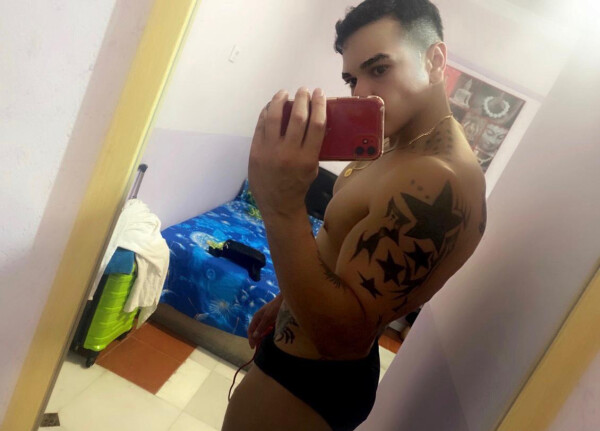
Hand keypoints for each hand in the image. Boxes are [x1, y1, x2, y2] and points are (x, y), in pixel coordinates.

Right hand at [247, 296, 282, 348]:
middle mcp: (260, 318)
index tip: (253, 348)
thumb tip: (254, 337)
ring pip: (262, 330)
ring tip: (264, 344)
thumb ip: (261, 327)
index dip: (251, 339)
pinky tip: (271, 336)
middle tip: (259, 348)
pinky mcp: (272, 319)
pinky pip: (268, 328)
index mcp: (256, 317)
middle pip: (256, 331)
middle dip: (256, 339)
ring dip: (262, 337)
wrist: (285, 299)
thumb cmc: (276, 307)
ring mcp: (266, 319)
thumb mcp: (268, 318)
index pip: (250, 330)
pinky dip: (268, 333)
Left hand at [248, 87, 326, 218]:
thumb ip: (313, 146)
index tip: (320, 93)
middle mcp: (289, 152)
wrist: (278, 203)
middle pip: (298, 116)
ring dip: (280, 100)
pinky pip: (261, 125)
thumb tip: (315, 120)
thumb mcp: (312, 167)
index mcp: (308, 157)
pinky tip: (271, 106)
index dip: (319, 104)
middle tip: (304, 90)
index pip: (317, 124)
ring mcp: (270, 151)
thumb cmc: (298, 185)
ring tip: (284, 93)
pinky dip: (266, 112)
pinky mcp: (256, 151)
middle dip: (302, 98)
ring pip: (274, 117)